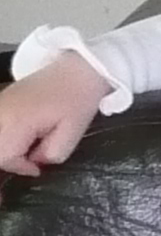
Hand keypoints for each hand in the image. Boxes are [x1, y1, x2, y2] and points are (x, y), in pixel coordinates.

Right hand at [0, 54, 108, 181]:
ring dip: (8, 148)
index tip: (38, 167)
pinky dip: (6, 137)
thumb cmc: (77, 98)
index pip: (3, 157)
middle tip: (33, 158)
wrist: (77, 68)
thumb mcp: (72, 132)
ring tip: (31, 145)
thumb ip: (52, 154)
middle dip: (11, 159)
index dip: (20, 167)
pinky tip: (25, 134)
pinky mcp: (1, 102)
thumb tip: (37, 163)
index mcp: (15, 120)